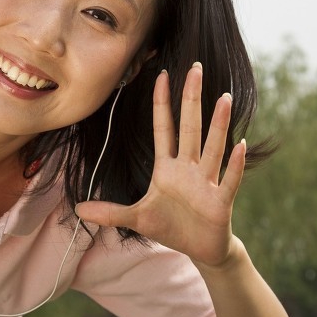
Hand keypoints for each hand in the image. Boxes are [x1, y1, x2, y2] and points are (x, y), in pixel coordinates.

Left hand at [75, 63, 246, 268]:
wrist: (200, 249)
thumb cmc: (171, 226)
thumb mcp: (136, 219)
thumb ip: (110, 212)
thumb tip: (78, 209)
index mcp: (167, 168)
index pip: (164, 128)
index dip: (162, 102)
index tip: (162, 73)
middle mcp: (189, 169)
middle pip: (189, 128)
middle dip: (192, 98)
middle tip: (195, 67)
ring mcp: (206, 183)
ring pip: (212, 148)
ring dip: (218, 124)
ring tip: (224, 98)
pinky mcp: (220, 202)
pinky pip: (228, 180)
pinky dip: (234, 164)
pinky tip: (239, 144)